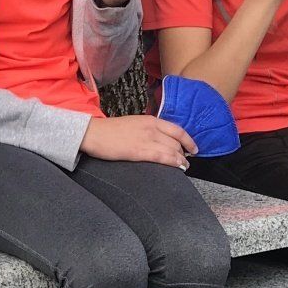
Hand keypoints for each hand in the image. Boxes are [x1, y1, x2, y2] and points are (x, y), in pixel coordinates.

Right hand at [81, 115, 197, 168]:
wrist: (93, 133)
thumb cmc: (110, 131)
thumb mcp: (133, 124)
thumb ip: (147, 130)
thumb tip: (158, 139)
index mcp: (150, 120)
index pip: (177, 129)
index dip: (189, 140)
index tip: (194, 148)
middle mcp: (152, 128)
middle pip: (176, 141)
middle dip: (184, 152)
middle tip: (187, 161)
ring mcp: (146, 139)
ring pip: (172, 150)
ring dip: (181, 160)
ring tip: (185, 167)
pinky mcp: (139, 151)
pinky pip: (163, 157)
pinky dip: (174, 162)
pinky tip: (179, 167)